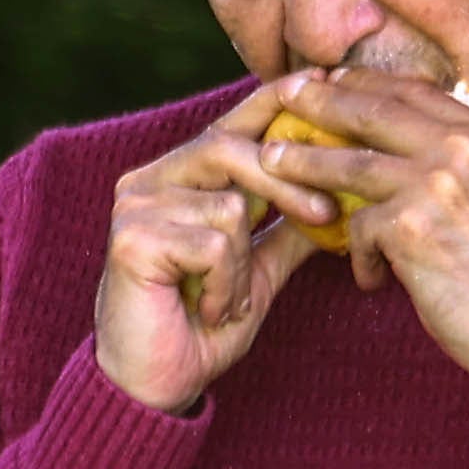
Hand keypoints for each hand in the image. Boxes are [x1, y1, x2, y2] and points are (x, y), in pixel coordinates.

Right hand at [89, 87, 350, 413]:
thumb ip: (287, 230)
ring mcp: (135, 205)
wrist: (155, 386)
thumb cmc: (200, 328)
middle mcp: (149, 180)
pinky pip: (213, 243)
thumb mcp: (258, 271)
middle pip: (232, 148)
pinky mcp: (131, 237)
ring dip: (245, 264)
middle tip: (328, 215)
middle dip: (288, 181)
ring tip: (232, 300)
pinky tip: (208, 311)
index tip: (328, 82)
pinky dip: (226, 284)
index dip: (277, 102)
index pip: (233, 125)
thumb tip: (337, 193)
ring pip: (229, 204)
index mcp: (179, 177)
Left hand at [246, 62, 468, 386]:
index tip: (335, 80)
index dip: (368, 83)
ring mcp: (437, 182)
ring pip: (351, 162)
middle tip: (287, 93)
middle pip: (375, 110)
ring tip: (271, 162)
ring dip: (304, 163)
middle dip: (323, 100)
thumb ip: (461, 161)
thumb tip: (408, 143)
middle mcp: (465, 146)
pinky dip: (363, 257)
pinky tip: (376, 279)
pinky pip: (359, 228)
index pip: (414, 90)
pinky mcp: (411, 225)